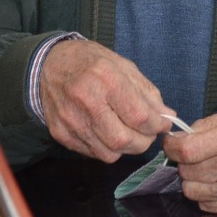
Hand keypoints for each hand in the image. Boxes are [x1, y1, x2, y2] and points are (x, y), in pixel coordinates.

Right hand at [38, 38, 172, 160]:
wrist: (49, 65)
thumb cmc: (92, 63)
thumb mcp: (125, 67)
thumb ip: (148, 93)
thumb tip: (167, 116)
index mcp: (106, 79)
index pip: (138, 115)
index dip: (157, 125)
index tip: (165, 124)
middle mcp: (86, 102)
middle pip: (123, 140)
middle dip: (144, 142)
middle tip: (149, 133)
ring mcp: (70, 121)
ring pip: (108, 153)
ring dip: (127, 148)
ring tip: (132, 134)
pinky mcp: (60, 134)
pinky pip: (92, 153)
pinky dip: (108, 148)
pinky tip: (111, 133)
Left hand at [162, 105, 216, 214]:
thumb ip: (207, 125)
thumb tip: (178, 138)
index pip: (187, 150)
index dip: (173, 146)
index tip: (174, 142)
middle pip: (187, 170)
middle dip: (186, 160)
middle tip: (200, 152)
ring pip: (192, 189)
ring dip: (195, 177)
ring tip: (212, 166)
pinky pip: (205, 203)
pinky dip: (208, 191)